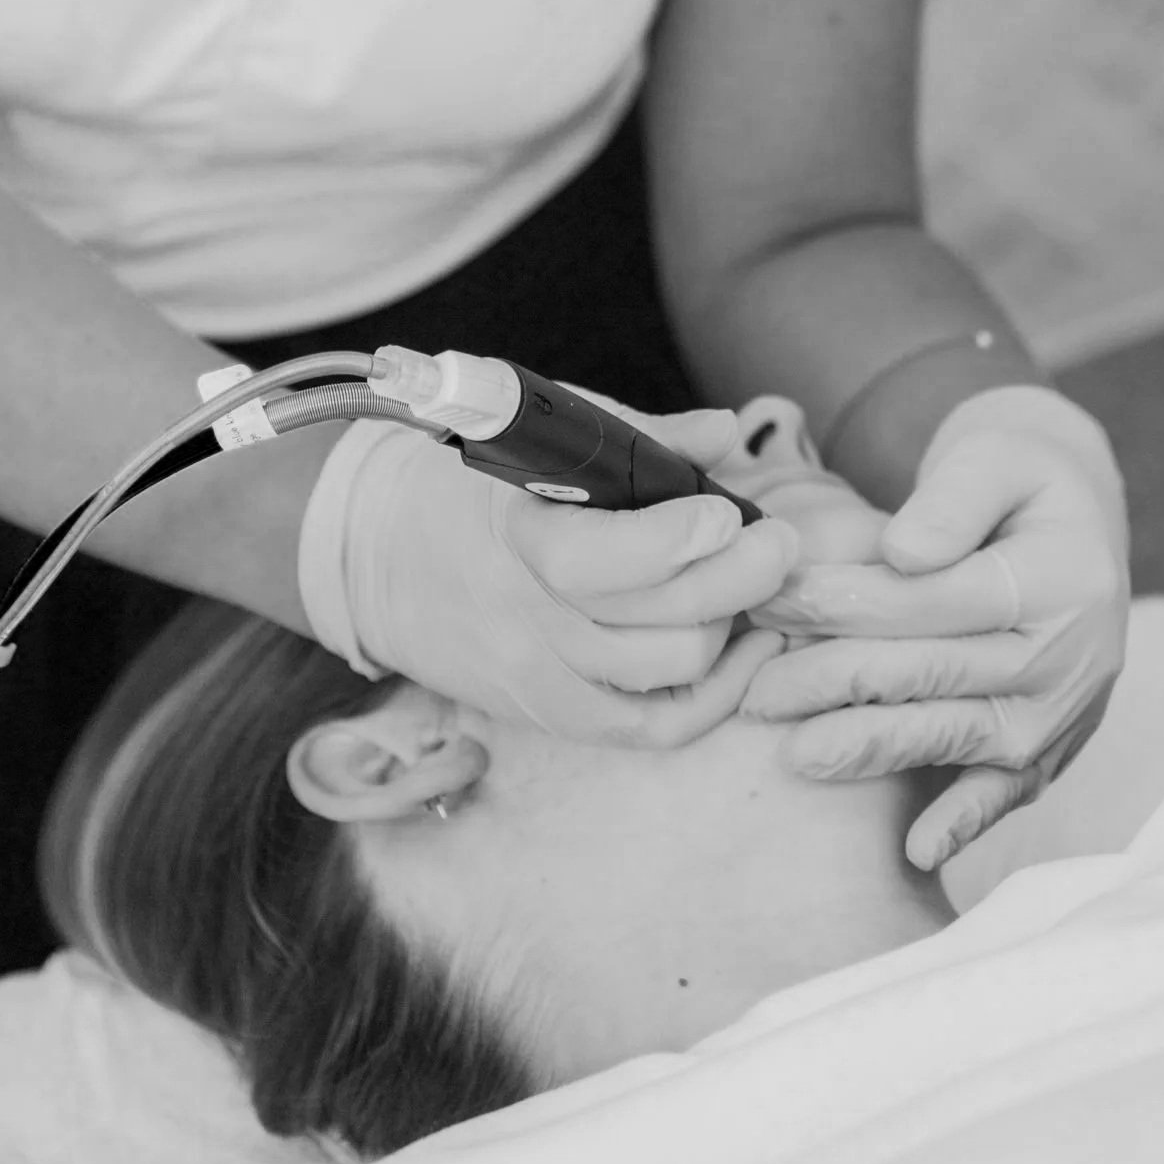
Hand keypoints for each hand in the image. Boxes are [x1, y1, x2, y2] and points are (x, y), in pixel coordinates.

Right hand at [335, 417, 797, 746]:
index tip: (728, 511)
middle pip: (657, 620)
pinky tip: (745, 648)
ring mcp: (539, 674)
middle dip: (739, 578)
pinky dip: (715, 695)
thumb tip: (725, 436)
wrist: (384, 558)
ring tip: (749, 583)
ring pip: (669, 670)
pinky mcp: (553, 714)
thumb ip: (640, 438)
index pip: (603, 559)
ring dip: (729, 626)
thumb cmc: (477, 485)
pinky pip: (654, 727)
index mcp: (517, 533)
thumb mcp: (541, 438)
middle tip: (779, 543)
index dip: (678, 539)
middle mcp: (527, 615)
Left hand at [738, 384, 1130, 868]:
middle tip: (758, 687)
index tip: (775, 598)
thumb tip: (901, 553)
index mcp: (1062, 577)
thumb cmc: (1016, 481)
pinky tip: (917, 852)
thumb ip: (952, 498)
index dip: (848, 602)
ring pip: (957, 735)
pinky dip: (965, 824)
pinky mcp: (1053, 749)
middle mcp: (1072, 655)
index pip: (937, 598)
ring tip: (795, 754)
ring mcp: (1065, 711)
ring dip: (873, 748)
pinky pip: (1008, 792)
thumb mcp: (994, 456)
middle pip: (937, 672)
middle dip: (838, 680)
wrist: (1074, 525)